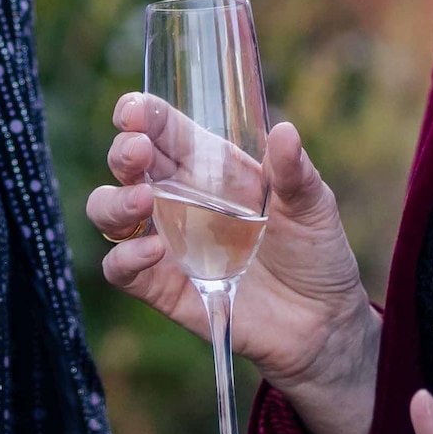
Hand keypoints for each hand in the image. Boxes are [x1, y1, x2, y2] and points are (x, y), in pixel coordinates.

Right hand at [87, 96, 382, 433]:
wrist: (323, 322)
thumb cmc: (316, 253)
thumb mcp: (314, 206)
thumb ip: (294, 172)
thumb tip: (285, 132)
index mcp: (210, 168)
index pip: (163, 131)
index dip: (141, 115)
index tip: (134, 110)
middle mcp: (180, 200)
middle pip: (128, 166)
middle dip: (123, 152)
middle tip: (138, 151)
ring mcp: (167, 243)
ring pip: (109, 213)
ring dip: (113, 202)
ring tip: (142, 200)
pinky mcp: (164, 287)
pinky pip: (121, 270)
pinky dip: (125, 258)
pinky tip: (152, 251)